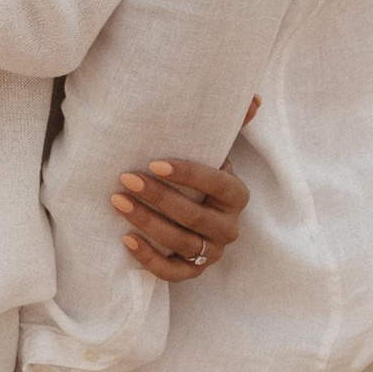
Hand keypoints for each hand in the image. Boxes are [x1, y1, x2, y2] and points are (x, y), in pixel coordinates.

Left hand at [112, 100, 260, 278]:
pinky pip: (172, 272)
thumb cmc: (199, 178)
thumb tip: (254, 99)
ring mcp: (212, 252)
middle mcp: (229, 228)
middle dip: (158, 197)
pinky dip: (148, 258)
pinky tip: (126, 239)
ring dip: (147, 222)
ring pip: (180, 242)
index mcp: (236, 196)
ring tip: (118, 202)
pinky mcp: (193, 271)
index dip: (188, 175)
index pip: (217, 185)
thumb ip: (232, 125)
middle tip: (126, 178)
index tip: (154, 162)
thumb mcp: (215, 152)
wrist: (191, 216)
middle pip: (194, 216)